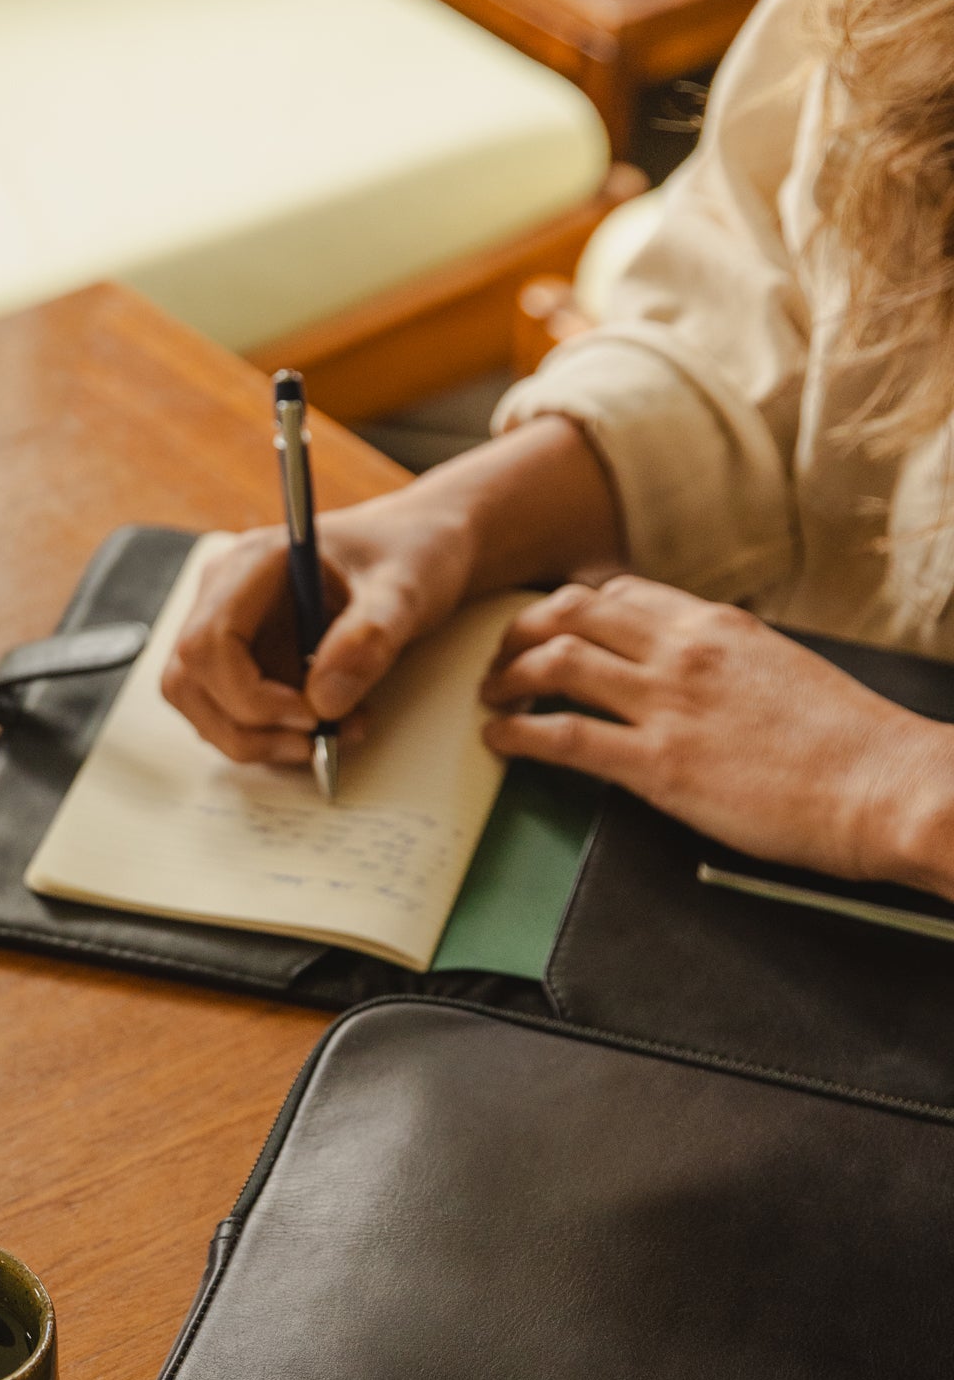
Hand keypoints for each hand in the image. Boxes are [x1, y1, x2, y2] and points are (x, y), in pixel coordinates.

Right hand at [163, 491, 478, 765]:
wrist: (413, 552)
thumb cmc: (407, 555)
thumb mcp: (405, 590)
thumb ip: (370, 636)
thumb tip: (324, 699)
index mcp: (252, 562)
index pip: (208, 643)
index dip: (248, 695)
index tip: (310, 715)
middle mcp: (222, 594)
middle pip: (190, 681)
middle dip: (249, 728)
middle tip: (316, 740)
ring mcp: (223, 629)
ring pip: (200, 706)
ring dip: (258, 739)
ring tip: (329, 734)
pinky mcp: (235, 660)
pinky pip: (227, 713)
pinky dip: (269, 736)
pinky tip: (324, 723)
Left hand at [481, 576, 953, 885]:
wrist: (887, 785)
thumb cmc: (848, 744)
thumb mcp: (780, 671)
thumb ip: (725, 663)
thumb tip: (690, 672)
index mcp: (718, 626)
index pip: (621, 593)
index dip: (570, 606)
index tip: (546, 623)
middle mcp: (685, 651)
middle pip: (573, 613)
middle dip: (522, 630)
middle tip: (501, 655)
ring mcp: (668, 704)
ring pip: (557, 664)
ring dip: (508, 678)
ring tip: (491, 696)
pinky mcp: (657, 764)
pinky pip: (563, 738)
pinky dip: (517, 735)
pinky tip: (499, 742)